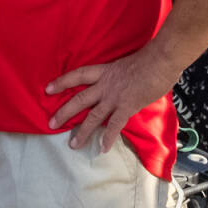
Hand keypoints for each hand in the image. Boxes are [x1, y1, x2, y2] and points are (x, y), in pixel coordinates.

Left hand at [46, 45, 182, 153]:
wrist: (160, 60)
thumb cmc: (149, 58)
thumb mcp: (127, 64)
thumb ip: (120, 76)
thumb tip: (122, 84)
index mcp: (104, 71)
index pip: (78, 76)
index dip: (62, 82)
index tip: (47, 89)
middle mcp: (105, 85)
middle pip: (79, 99)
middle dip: (64, 113)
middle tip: (51, 124)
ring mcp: (115, 97)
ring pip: (93, 116)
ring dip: (82, 132)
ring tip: (73, 145)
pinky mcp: (127, 106)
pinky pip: (114, 125)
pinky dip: (108, 138)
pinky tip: (103, 149)